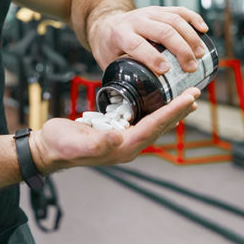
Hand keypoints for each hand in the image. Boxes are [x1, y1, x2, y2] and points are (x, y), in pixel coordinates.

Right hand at [29, 88, 200, 173]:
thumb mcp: (74, 142)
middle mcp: (127, 146)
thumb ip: (96, 142)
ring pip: (154, 123)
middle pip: (160, 125)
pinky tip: (158, 102)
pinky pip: (142, 120)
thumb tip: (117, 138)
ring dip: (170, 110)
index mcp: (122, 147)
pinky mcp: (117, 133)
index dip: (173, 111)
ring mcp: (123, 140)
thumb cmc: (59, 145)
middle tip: (196, 94)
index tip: (189, 98)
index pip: (154, 126)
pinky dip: (155, 109)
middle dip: (179, 110)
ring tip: (186, 99)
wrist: (47, 149)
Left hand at [89, 6, 207, 73]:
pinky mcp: (159, 10)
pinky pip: (179, 10)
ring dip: (190, 37)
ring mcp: (149, 12)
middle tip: (191, 67)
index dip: (152, 57)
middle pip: (162, 31)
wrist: (106, 23)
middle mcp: (135, 20)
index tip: (166, 71)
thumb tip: (136, 106)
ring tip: (200, 54)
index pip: (137, 44)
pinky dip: (193, 19)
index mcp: (120, 34)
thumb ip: (121, 80)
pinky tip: (203, 30)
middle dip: (180, 49)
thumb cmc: (109, 48)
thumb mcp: (108, 63)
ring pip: (173, 19)